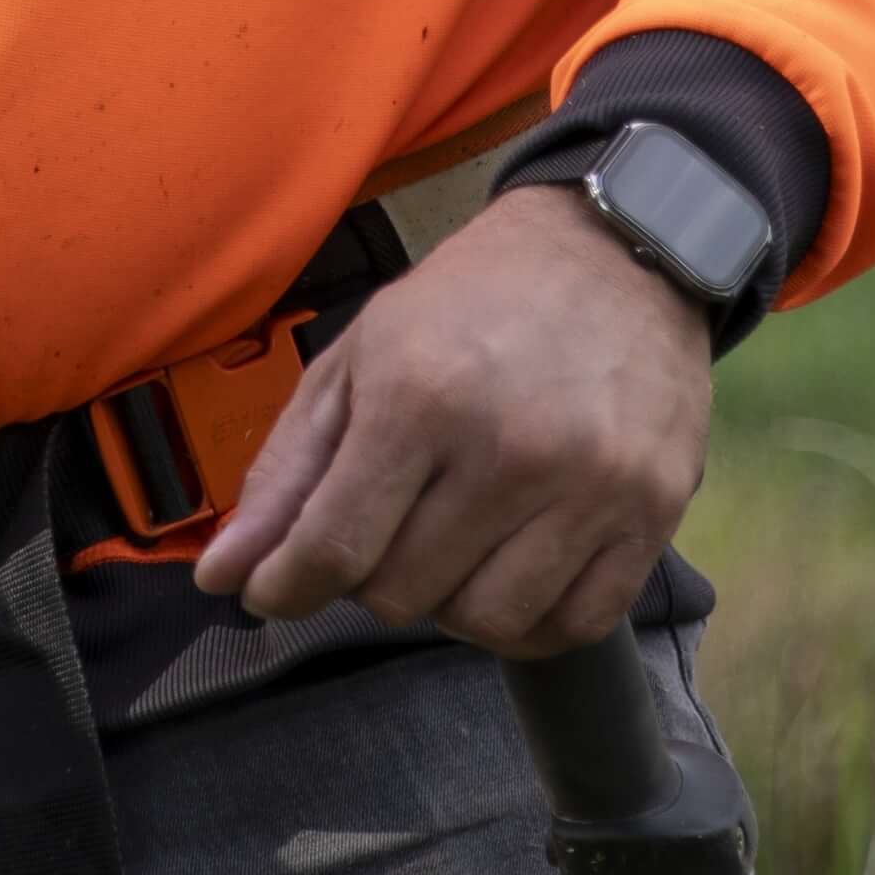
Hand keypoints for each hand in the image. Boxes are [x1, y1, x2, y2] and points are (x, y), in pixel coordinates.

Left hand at [192, 186, 714, 654]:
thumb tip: (222, 575)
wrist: (619, 250)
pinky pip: (572, 624)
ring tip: (454, 538)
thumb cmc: (475, 301)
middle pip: (401, 596)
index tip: (273, 590)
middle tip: (389, 521)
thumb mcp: (359, 358)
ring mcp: (590, 484)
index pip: (332, 549)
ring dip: (451, 598)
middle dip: (372, 575)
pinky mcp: (652, 511)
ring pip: (484, 623)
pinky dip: (530, 617)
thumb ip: (287, 472)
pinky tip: (514, 564)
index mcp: (421, 394)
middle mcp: (509, 447)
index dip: (286, 588)